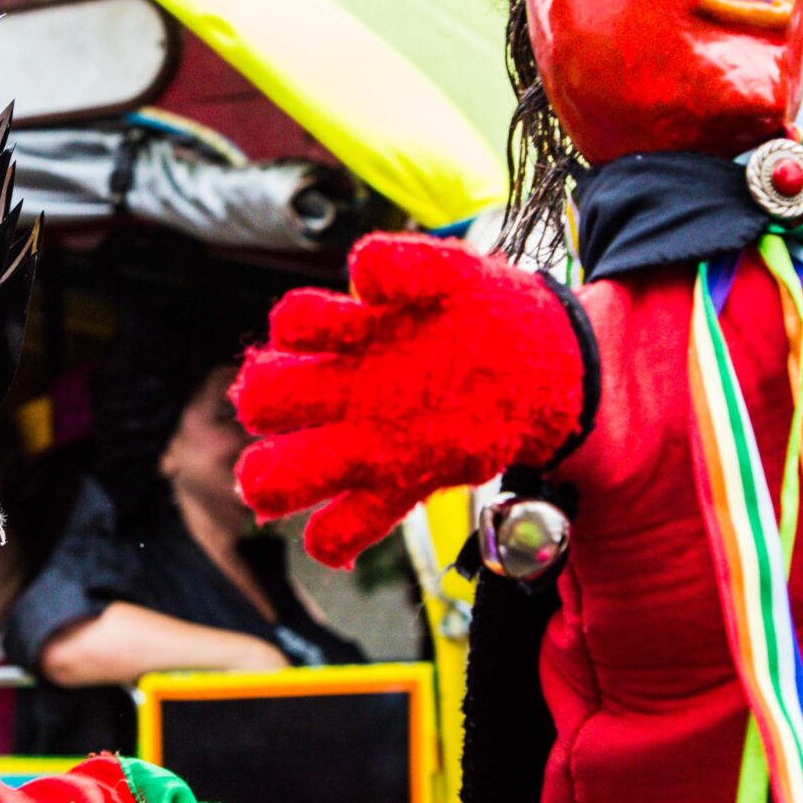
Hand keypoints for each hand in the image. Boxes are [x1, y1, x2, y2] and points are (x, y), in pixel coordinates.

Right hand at [232, 234, 584, 568]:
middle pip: (260, 403)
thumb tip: (361, 276)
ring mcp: (363, 445)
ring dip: (276, 477)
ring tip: (327, 465)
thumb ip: (404, 264)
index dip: (300, 327)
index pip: (290, 326)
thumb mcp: (451, 274)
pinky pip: (339, 530)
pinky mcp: (399, 486)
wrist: (542, 366)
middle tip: (307, 405)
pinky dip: (334, 537)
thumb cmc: (484, 312)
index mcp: (347, 338)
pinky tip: (355, 523)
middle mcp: (340, 393)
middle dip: (265, 404)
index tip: (346, 326)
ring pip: (278, 475)